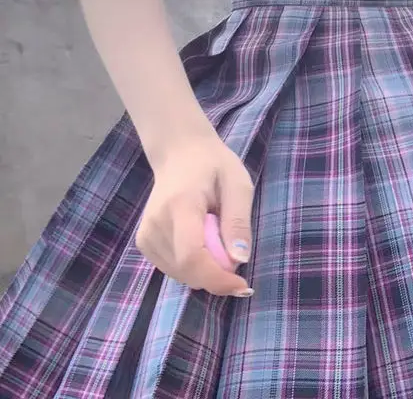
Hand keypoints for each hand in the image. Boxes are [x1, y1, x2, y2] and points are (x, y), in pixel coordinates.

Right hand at [136, 121, 254, 297]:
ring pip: (181, 274)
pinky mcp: (144, 243)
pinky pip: (174, 268)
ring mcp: (145, 235)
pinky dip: (193, 264)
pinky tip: (200, 238)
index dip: (217, 278)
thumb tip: (239, 260)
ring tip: (214, 232)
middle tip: (233, 246)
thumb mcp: (238, 184)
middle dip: (217, 273)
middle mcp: (156, 224)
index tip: (242, 286)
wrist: (180, 152)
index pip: (192, 256)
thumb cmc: (214, 165)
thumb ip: (239, 221)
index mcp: (180, 205)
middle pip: (187, 270)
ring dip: (206, 267)